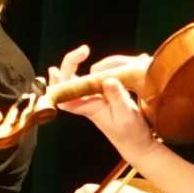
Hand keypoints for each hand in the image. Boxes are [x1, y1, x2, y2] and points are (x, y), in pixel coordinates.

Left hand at [47, 45, 161, 161]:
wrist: (137, 142)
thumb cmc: (130, 133)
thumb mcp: (126, 115)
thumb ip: (117, 98)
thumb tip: (108, 80)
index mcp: (88, 108)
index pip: (65, 97)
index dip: (57, 84)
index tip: (56, 69)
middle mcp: (87, 101)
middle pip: (68, 82)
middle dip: (71, 63)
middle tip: (84, 51)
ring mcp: (93, 97)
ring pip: (80, 78)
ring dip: (82, 65)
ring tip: (85, 52)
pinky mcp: (102, 94)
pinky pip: (93, 78)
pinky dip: (98, 68)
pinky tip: (102, 60)